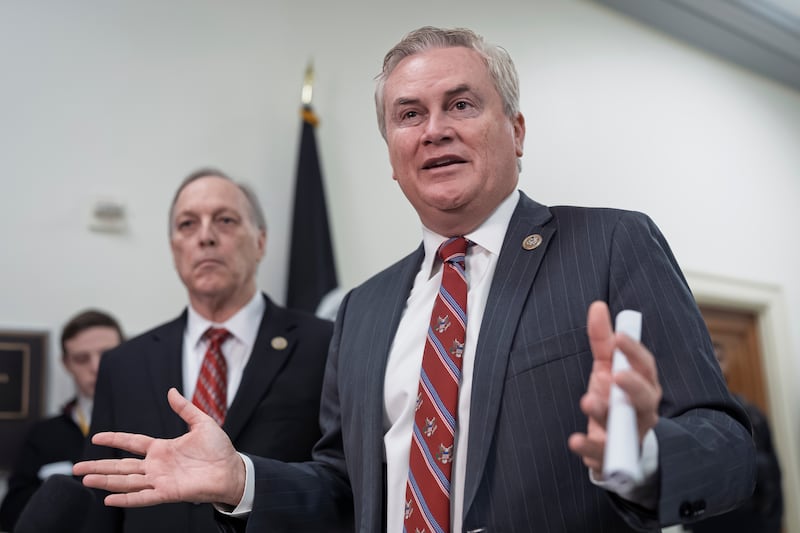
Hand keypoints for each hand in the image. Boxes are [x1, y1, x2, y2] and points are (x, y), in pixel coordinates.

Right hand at [73, 388, 245, 507]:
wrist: (232, 470)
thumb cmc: (219, 449)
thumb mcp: (202, 423)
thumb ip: (185, 408)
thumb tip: (172, 391)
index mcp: (163, 448)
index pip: (132, 442)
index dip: (114, 440)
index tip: (95, 436)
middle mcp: (157, 465)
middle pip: (121, 466)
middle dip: (98, 467)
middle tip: (76, 469)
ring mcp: (160, 480)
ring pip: (126, 481)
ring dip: (105, 481)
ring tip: (85, 480)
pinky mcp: (168, 493)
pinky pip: (143, 497)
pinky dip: (126, 498)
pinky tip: (109, 499)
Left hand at [568, 301, 661, 476]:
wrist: (620, 446)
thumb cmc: (616, 398)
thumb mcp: (608, 368)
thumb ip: (602, 341)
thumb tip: (597, 306)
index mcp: (644, 385)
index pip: (645, 366)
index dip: (633, 351)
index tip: (619, 336)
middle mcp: (643, 410)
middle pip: (645, 398)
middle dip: (633, 386)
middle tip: (617, 375)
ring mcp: (630, 434)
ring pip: (624, 425)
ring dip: (606, 412)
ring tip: (588, 400)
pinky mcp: (613, 455)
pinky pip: (602, 453)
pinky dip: (589, 446)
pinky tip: (574, 439)